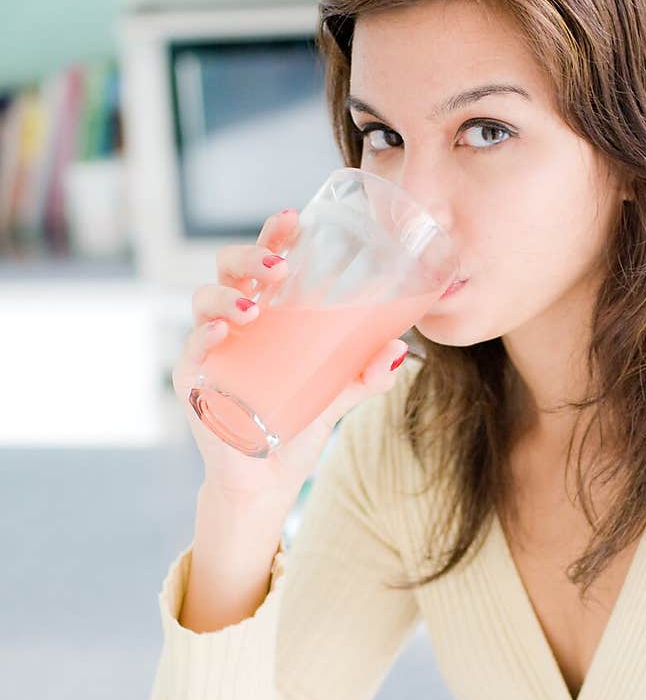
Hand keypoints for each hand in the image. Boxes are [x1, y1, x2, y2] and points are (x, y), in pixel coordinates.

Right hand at [171, 208, 408, 503]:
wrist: (268, 480)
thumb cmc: (295, 427)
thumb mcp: (338, 395)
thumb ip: (365, 373)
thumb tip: (399, 349)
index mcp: (265, 315)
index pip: (262, 263)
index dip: (272, 236)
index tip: (294, 218)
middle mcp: (232, 324)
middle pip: (227, 270)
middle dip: (249, 256)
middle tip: (279, 265)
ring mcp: (209, 350)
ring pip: (203, 301)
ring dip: (228, 296)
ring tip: (256, 307)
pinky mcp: (193, 383)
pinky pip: (191, 351)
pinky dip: (204, 337)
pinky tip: (224, 332)